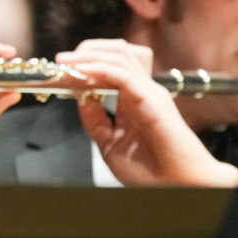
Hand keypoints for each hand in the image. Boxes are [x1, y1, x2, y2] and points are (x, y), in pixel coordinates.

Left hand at [56, 39, 237, 187]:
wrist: (179, 185)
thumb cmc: (151, 171)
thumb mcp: (109, 143)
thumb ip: (95, 120)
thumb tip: (79, 97)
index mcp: (131, 98)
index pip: (108, 65)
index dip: (83, 63)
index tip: (58, 71)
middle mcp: (141, 90)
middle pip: (114, 52)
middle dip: (84, 52)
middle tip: (60, 61)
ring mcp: (148, 92)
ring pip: (118, 56)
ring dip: (88, 56)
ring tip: (66, 62)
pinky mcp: (152, 99)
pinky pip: (123, 75)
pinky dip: (100, 69)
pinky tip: (82, 72)